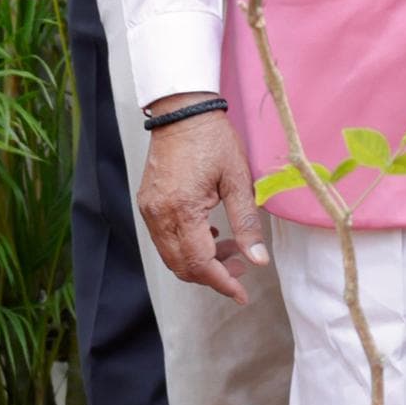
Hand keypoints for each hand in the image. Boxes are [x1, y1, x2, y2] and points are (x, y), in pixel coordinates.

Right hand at [139, 109, 267, 301]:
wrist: (182, 111)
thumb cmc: (212, 139)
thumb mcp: (238, 180)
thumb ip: (247, 223)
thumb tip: (258, 259)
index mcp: (182, 210)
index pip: (200, 263)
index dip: (222, 283)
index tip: (241, 294)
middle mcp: (159, 214)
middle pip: (182, 266)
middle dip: (212, 275)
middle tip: (241, 267)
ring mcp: (149, 210)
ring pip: (172, 256)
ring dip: (200, 262)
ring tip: (231, 249)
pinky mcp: (147, 204)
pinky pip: (164, 239)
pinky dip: (187, 247)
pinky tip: (211, 234)